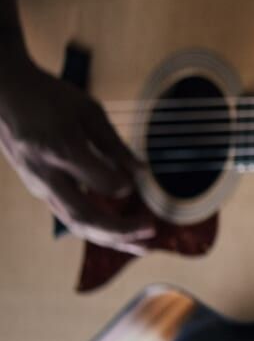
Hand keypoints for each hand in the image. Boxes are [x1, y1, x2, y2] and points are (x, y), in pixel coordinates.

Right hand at [0, 57, 153, 253]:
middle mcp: (47, 175)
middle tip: (152, 231)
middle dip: (121, 231)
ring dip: (111, 238)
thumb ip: (114, 144)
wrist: (3, 95)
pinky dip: (98, 228)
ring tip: (143, 245)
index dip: (124, 185)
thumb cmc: (49, 97)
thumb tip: (142, 173)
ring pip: (76, 223)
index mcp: (61, 150)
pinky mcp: (39, 190)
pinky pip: (70, 216)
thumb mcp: (88, 111)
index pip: (100, 182)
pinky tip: (121, 233)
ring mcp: (39, 186)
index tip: (140, 181)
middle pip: (84, 216)